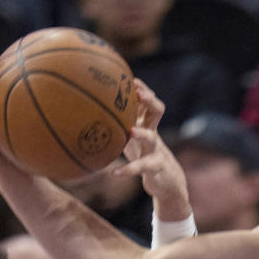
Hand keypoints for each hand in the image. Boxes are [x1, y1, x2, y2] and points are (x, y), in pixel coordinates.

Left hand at [114, 81, 190, 220]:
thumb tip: (91, 113)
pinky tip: (113, 173)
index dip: (142, 88)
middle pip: (157, 110)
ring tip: (131, 131)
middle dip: (149, 100)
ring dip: (142, 134)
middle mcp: (153, 133)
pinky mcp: (154, 167)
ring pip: (151, 138)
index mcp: (146, 124)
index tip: (129, 78)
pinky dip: (127, 170)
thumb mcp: (132, 138)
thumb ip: (120, 125)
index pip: (148, 101)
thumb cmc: (144, 154)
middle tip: (138, 93)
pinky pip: (140, 167)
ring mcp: (155, 150)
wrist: (167, 180)